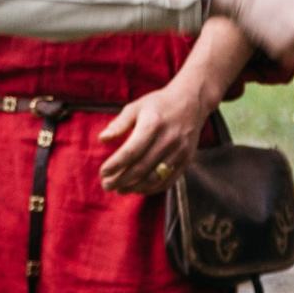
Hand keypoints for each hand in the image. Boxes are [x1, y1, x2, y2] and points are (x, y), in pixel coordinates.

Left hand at [98, 86, 213, 194]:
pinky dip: (151, 188)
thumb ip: (119, 124)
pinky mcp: (186, 160)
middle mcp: (168, 139)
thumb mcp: (136, 107)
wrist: (191, 103)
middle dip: (121, 180)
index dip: (115, 165)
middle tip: (106, 185)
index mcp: (153, 124)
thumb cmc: (158, 105)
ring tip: (119, 189)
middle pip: (141, 168)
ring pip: (154, 178)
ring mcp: (179, 151)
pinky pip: (167, 181)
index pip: (131, 152)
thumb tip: (102, 139)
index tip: (102, 172)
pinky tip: (137, 188)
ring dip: (134, 187)